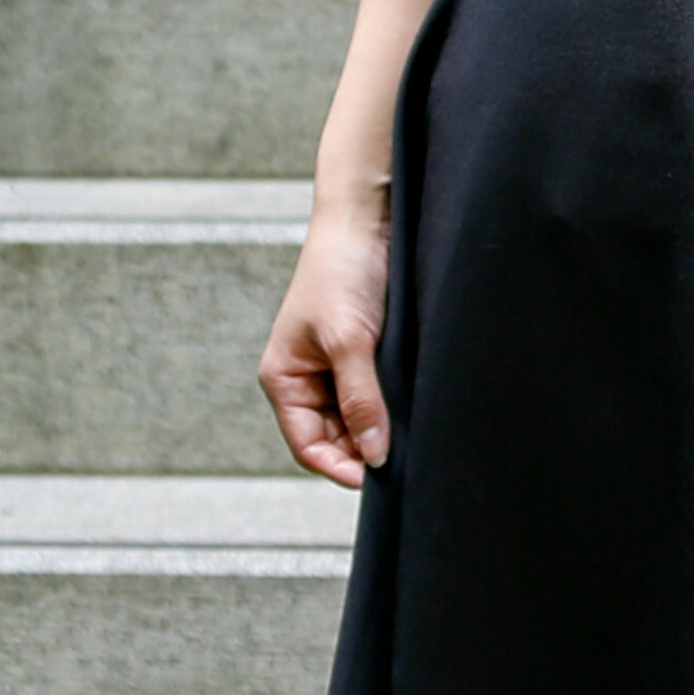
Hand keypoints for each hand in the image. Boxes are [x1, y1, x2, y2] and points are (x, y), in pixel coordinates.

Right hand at [261, 186, 394, 486]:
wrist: (366, 219)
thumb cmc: (341, 271)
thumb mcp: (349, 341)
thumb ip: (360, 399)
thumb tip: (374, 454)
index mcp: (284, 379)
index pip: (308, 445)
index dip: (339, 466)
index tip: (376, 475)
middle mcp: (306, 379)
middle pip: (334, 439)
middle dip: (362, 449)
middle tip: (400, 455)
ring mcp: (336, 369)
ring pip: (358, 421)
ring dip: (379, 427)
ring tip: (406, 428)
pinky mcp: (364, 355)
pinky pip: (375, 397)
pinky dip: (390, 406)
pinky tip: (410, 406)